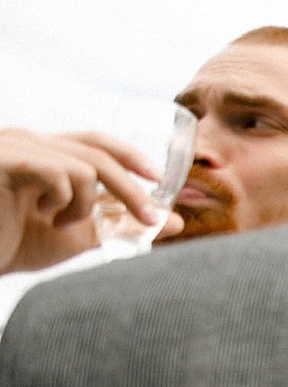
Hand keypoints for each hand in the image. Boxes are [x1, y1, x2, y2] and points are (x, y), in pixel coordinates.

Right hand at [1, 128, 158, 273]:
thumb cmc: (11, 244)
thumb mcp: (75, 236)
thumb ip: (119, 225)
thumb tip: (173, 221)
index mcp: (43, 154)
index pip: (95, 142)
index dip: (130, 155)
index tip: (157, 178)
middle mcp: (28, 143)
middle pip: (98, 152)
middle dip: (131, 188)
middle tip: (150, 218)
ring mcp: (13, 148)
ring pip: (83, 165)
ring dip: (87, 203)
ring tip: (64, 224)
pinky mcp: (3, 160)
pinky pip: (57, 170)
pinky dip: (64, 198)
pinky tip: (44, 215)